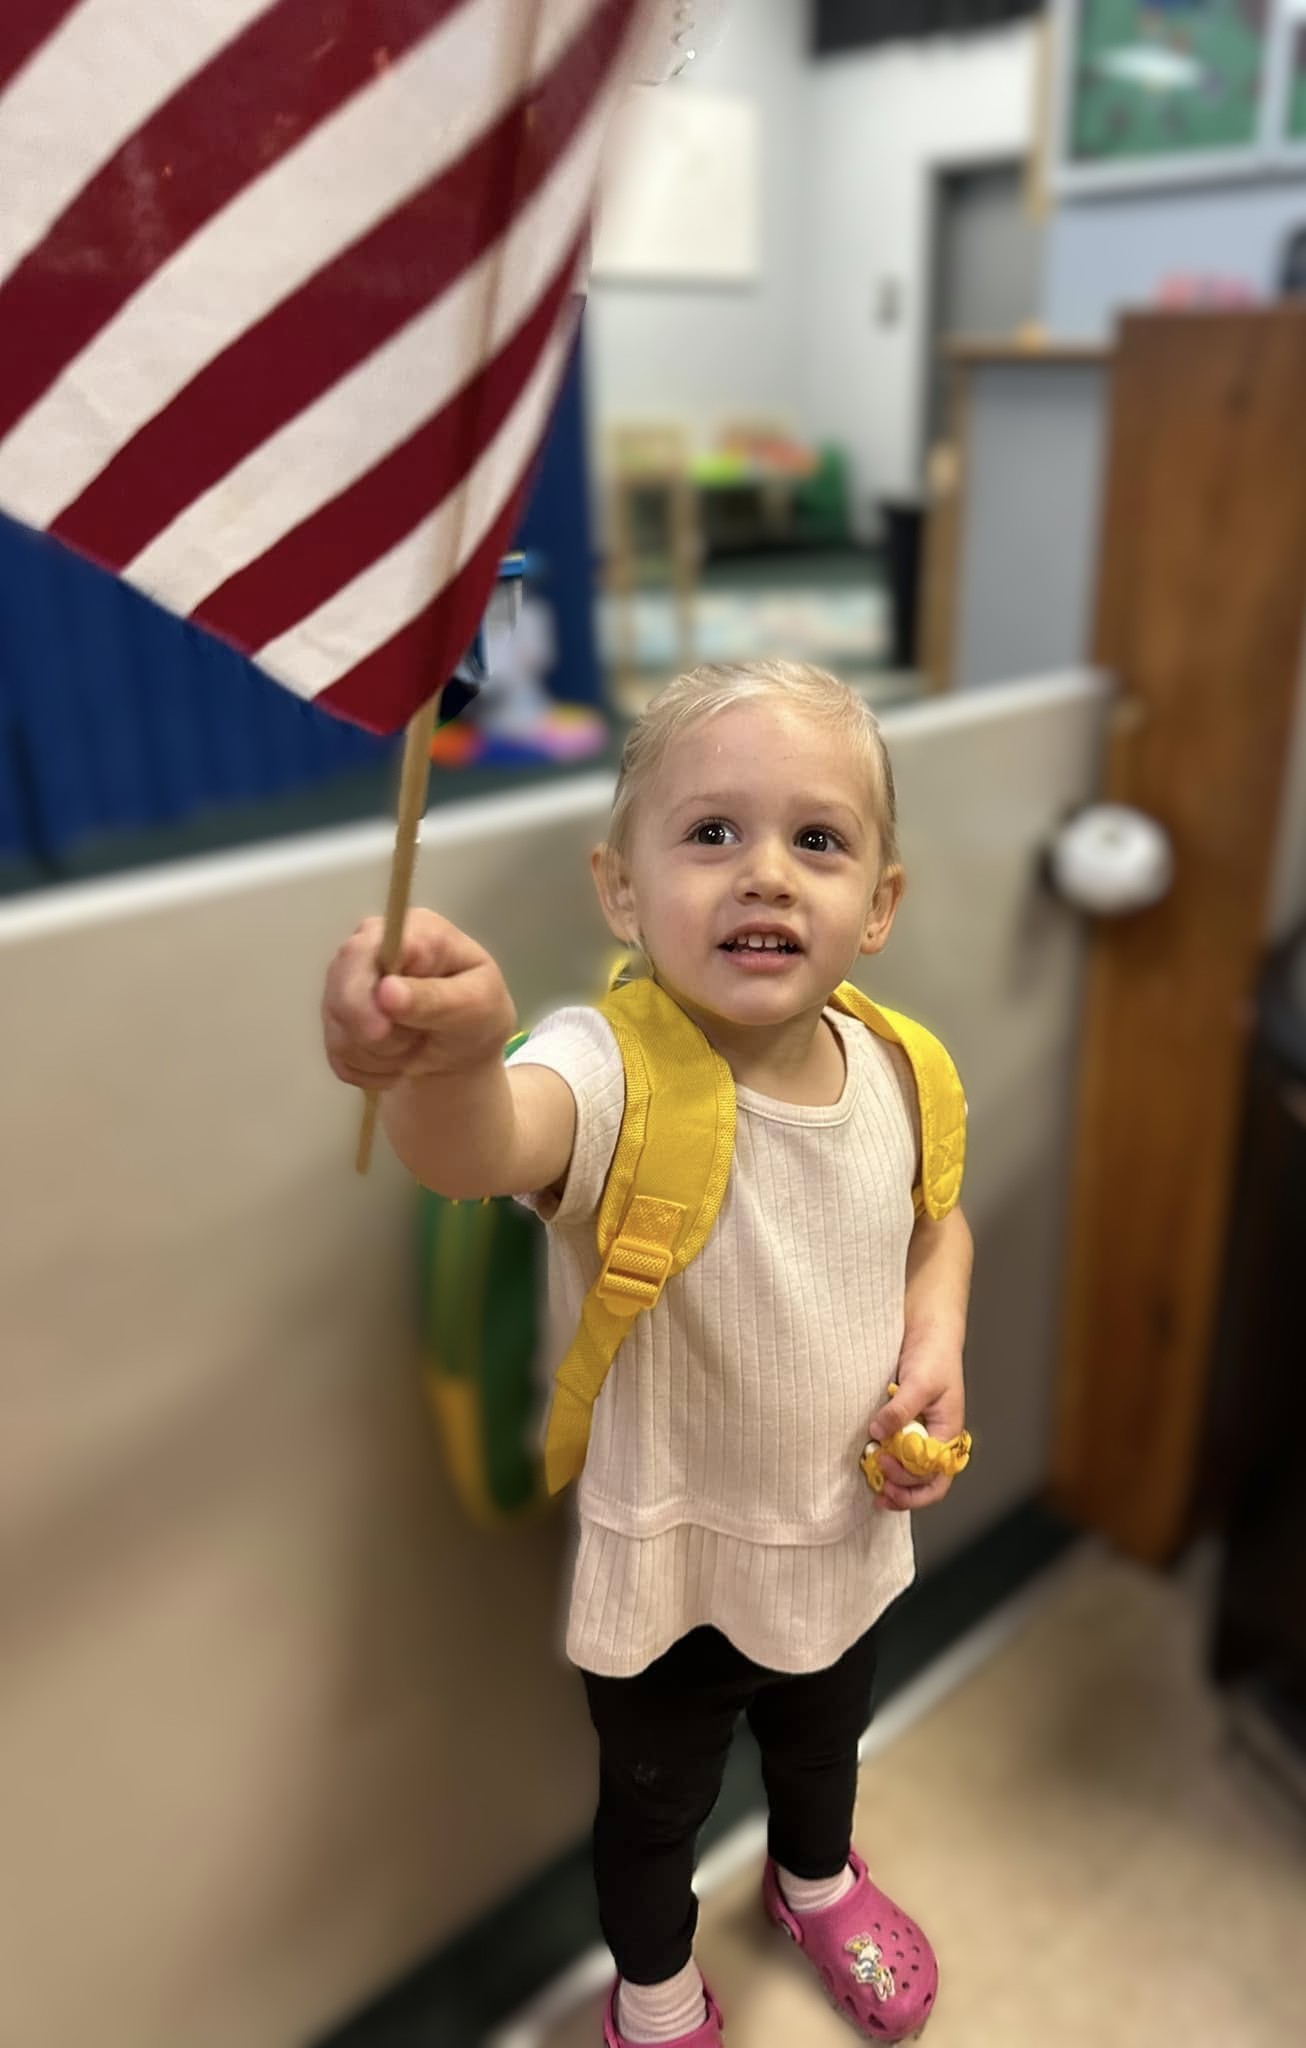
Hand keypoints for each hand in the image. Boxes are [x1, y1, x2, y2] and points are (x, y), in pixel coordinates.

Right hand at [322, 911, 515, 1092]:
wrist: (462, 1049)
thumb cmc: (478, 1014)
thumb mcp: (477, 1005)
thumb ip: (436, 998)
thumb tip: (386, 991)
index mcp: (409, 930)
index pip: (362, 951)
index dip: (361, 992)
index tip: (381, 1031)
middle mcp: (369, 948)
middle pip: (340, 989)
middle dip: (373, 1034)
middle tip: (409, 1050)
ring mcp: (347, 982)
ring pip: (338, 1030)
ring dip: (378, 1056)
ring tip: (413, 1050)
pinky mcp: (337, 1018)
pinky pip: (337, 1054)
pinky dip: (369, 1069)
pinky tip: (395, 1061)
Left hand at [866, 1339, 965, 1513]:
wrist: (929, 1334)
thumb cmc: (934, 1356)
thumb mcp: (919, 1382)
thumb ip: (900, 1409)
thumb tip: (879, 1432)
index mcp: (948, 1434)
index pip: (935, 1474)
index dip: (911, 1479)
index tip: (885, 1464)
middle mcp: (936, 1440)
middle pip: (925, 1482)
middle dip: (904, 1493)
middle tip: (880, 1493)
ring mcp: (921, 1435)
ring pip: (911, 1473)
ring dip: (894, 1485)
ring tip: (874, 1487)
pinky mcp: (905, 1426)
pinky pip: (898, 1453)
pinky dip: (886, 1465)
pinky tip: (871, 1465)